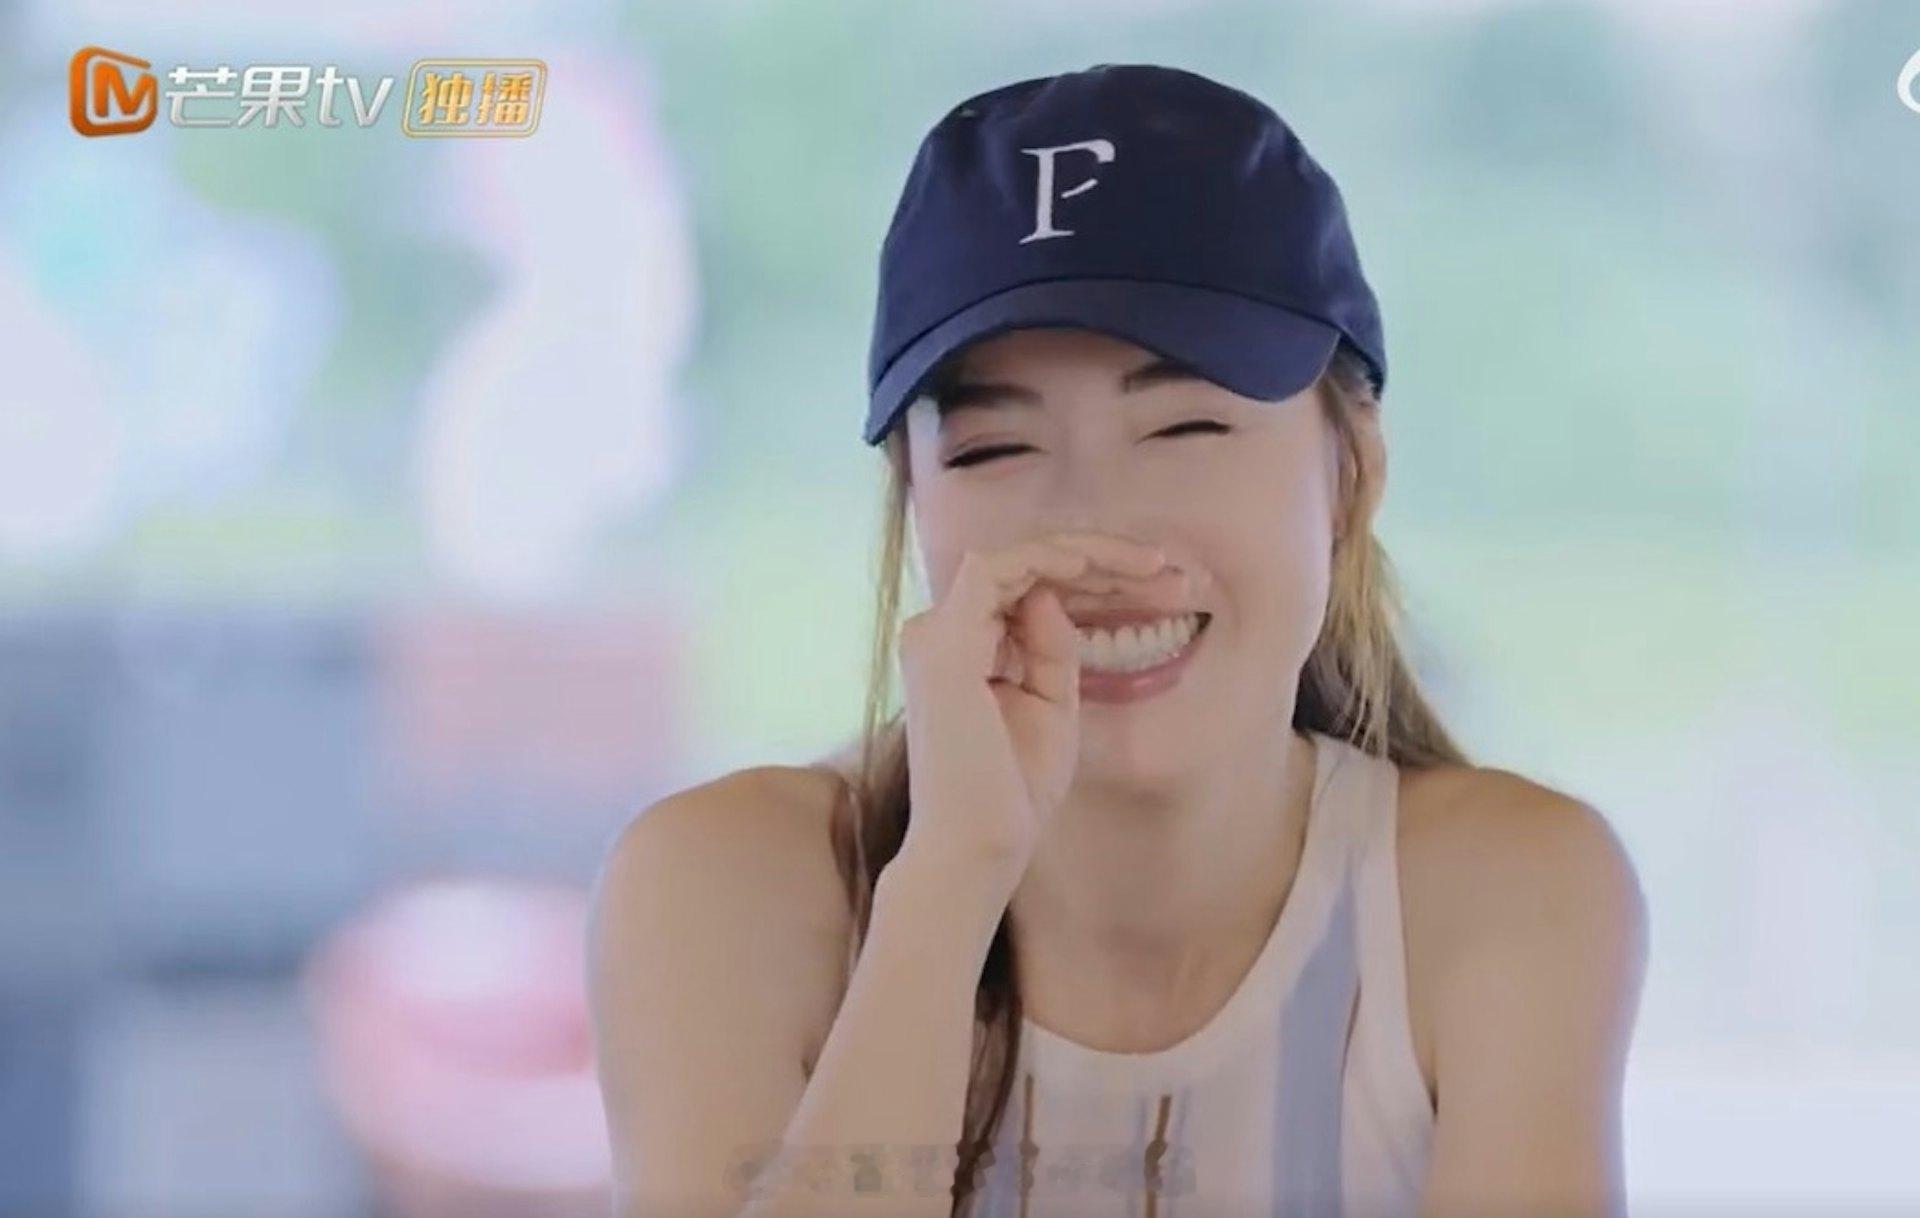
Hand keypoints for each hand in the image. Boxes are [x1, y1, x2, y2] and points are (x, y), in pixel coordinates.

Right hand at [891, 530, 1167, 894]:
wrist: (979, 847)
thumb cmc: (1013, 792)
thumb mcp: (1052, 705)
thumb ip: (1052, 649)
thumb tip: (1055, 597)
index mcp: (964, 648)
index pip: (1033, 589)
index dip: (1100, 580)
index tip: (1165, 591)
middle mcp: (941, 632)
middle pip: (1031, 568)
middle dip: (1110, 563)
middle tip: (1177, 574)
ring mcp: (937, 633)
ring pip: (1019, 557)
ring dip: (1093, 557)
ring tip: (1158, 567)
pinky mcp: (945, 641)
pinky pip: (996, 570)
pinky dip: (1051, 561)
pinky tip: (1103, 569)